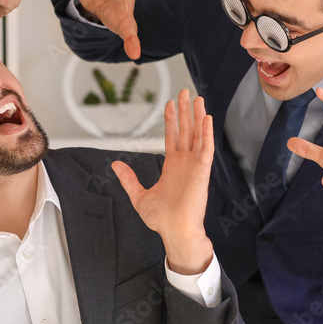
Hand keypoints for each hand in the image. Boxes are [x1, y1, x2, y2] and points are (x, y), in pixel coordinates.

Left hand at [112, 89, 214, 273]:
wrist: (174, 231)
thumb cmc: (161, 219)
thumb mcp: (139, 195)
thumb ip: (129, 179)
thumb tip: (116, 165)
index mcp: (172, 167)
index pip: (173, 137)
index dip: (172, 120)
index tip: (170, 104)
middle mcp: (185, 163)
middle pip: (186, 131)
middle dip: (185, 111)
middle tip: (184, 92)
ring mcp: (194, 166)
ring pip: (198, 135)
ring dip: (198, 116)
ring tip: (197, 98)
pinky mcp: (202, 172)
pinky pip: (206, 148)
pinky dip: (207, 133)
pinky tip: (206, 118)